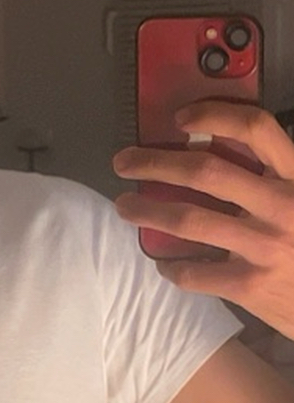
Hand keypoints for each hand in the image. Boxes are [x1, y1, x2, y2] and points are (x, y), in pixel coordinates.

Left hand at [113, 101, 293, 337]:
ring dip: (147, 211)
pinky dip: (171, 267)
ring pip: (189, 220)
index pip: (256, 130)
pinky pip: (194, 272)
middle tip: (125, 163)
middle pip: (206, 172)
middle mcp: (282, 207)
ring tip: (125, 207)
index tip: (179, 119)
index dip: (213, 116)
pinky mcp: (251, 286)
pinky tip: (164, 263)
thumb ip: (270, 177)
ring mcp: (265, 248)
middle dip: (155, 163)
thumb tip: (206, 149)